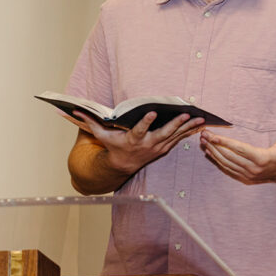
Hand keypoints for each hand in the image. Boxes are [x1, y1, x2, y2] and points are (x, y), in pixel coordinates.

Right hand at [75, 111, 204, 174]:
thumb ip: (90, 121)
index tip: (153, 112)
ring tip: (201, 118)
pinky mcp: (164, 148)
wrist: (121, 166)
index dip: (146, 122)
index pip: (140, 130)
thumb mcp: (101, 135)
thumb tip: (74, 109)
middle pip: (164, 134)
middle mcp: (148, 145)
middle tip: (187, 115)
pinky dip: (189, 132)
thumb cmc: (112, 146)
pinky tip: (200, 124)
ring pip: (175, 136)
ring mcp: (158, 147)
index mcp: (133, 139)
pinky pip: (179, 139)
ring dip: (188, 128)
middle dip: (177, 125)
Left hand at [199, 123, 275, 183]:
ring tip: (203, 141)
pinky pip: (228, 170)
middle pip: (229, 156)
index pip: (239, 149)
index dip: (224, 142)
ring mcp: (248, 175)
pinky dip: (217, 161)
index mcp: (262, 159)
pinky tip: (210, 153)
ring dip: (213, 152)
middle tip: (203, 134)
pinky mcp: (245, 179)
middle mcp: (253, 169)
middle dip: (214, 144)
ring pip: (226, 163)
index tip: (212, 135)